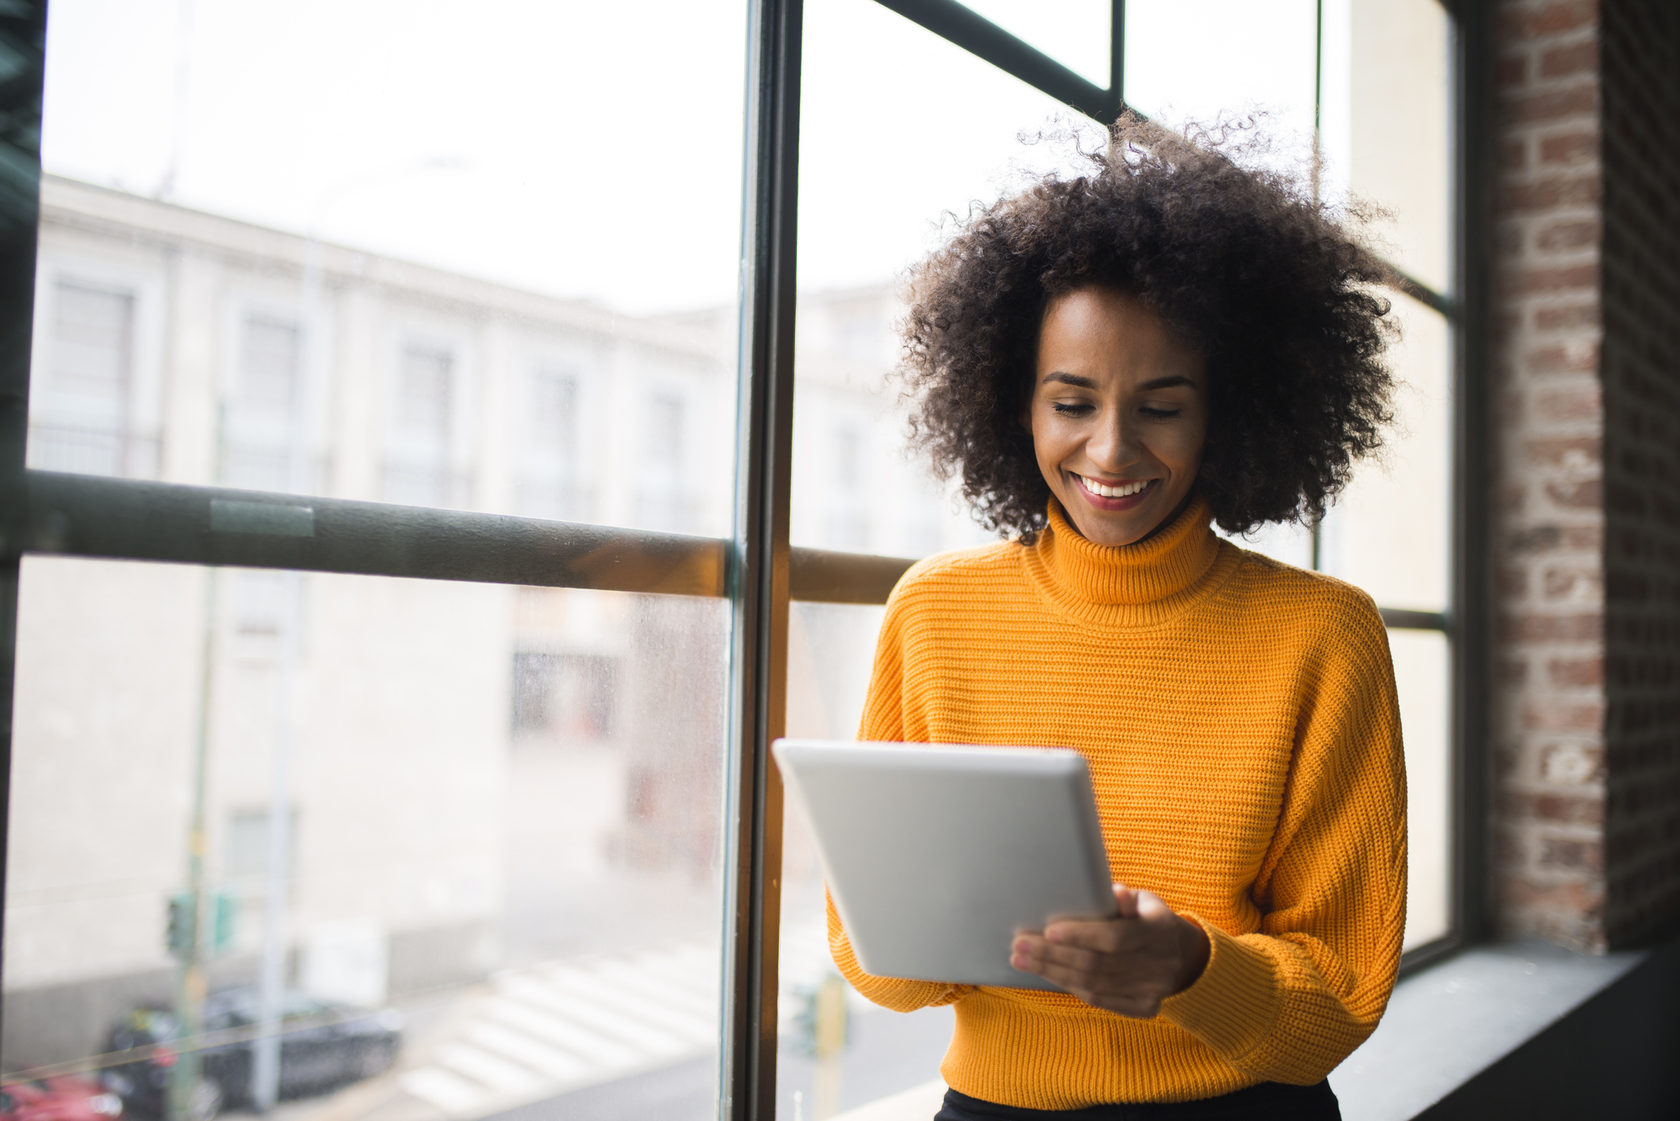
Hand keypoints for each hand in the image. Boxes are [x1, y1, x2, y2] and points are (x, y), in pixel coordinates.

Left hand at [1010, 883, 1210, 1017]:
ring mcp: (1153, 989)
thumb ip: (1126, 899)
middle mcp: (1159, 963)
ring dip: (1053, 972)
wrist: (1182, 955)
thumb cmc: (1148, 918)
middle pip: (1097, 964)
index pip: (1114, 937)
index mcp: (1159, 929)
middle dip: (1053, 955)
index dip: (1081, 935)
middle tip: (1019, 946)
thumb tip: (1113, 892)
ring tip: (1022, 960)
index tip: (1048, 930)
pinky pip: (1101, 1000)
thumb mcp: (1144, 900)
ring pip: (1094, 984)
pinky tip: (1048, 975)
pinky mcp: (1146, 1007)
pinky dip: (1071, 987)